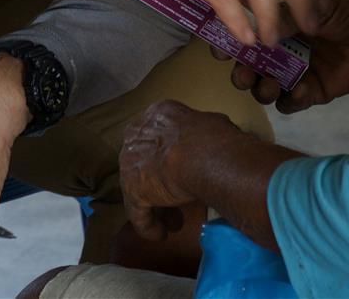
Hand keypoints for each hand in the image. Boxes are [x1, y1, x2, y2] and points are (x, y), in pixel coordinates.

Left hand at [120, 100, 225, 241]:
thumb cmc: (216, 139)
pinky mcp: (132, 189)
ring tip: (174, 223)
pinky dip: (148, 225)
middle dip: (161, 183)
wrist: (203, 156)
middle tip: (178, 201)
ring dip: (157, 206)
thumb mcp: (214, 126)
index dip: (169, 158)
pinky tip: (160, 235)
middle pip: (146, 163)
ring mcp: (131, 162)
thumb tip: (217, 139)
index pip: (158, 138)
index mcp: (158, 114)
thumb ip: (205, 134)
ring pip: (142, 187)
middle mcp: (138, 134)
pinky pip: (138, 212)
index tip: (182, 173)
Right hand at [224, 0, 348, 112]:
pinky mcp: (313, 93)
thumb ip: (284, 17)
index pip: (247, 36)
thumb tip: (254, 27)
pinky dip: (290, 100)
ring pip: (265, 88)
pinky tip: (300, 90)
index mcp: (278, 26)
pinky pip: (291, 103)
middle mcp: (282, 51)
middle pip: (249, 67)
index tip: (221, 49)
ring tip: (269, 85)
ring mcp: (296, 73)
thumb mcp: (313, 6)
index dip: (231, 43)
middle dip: (241, 72)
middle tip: (242, 74)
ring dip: (260, 88)